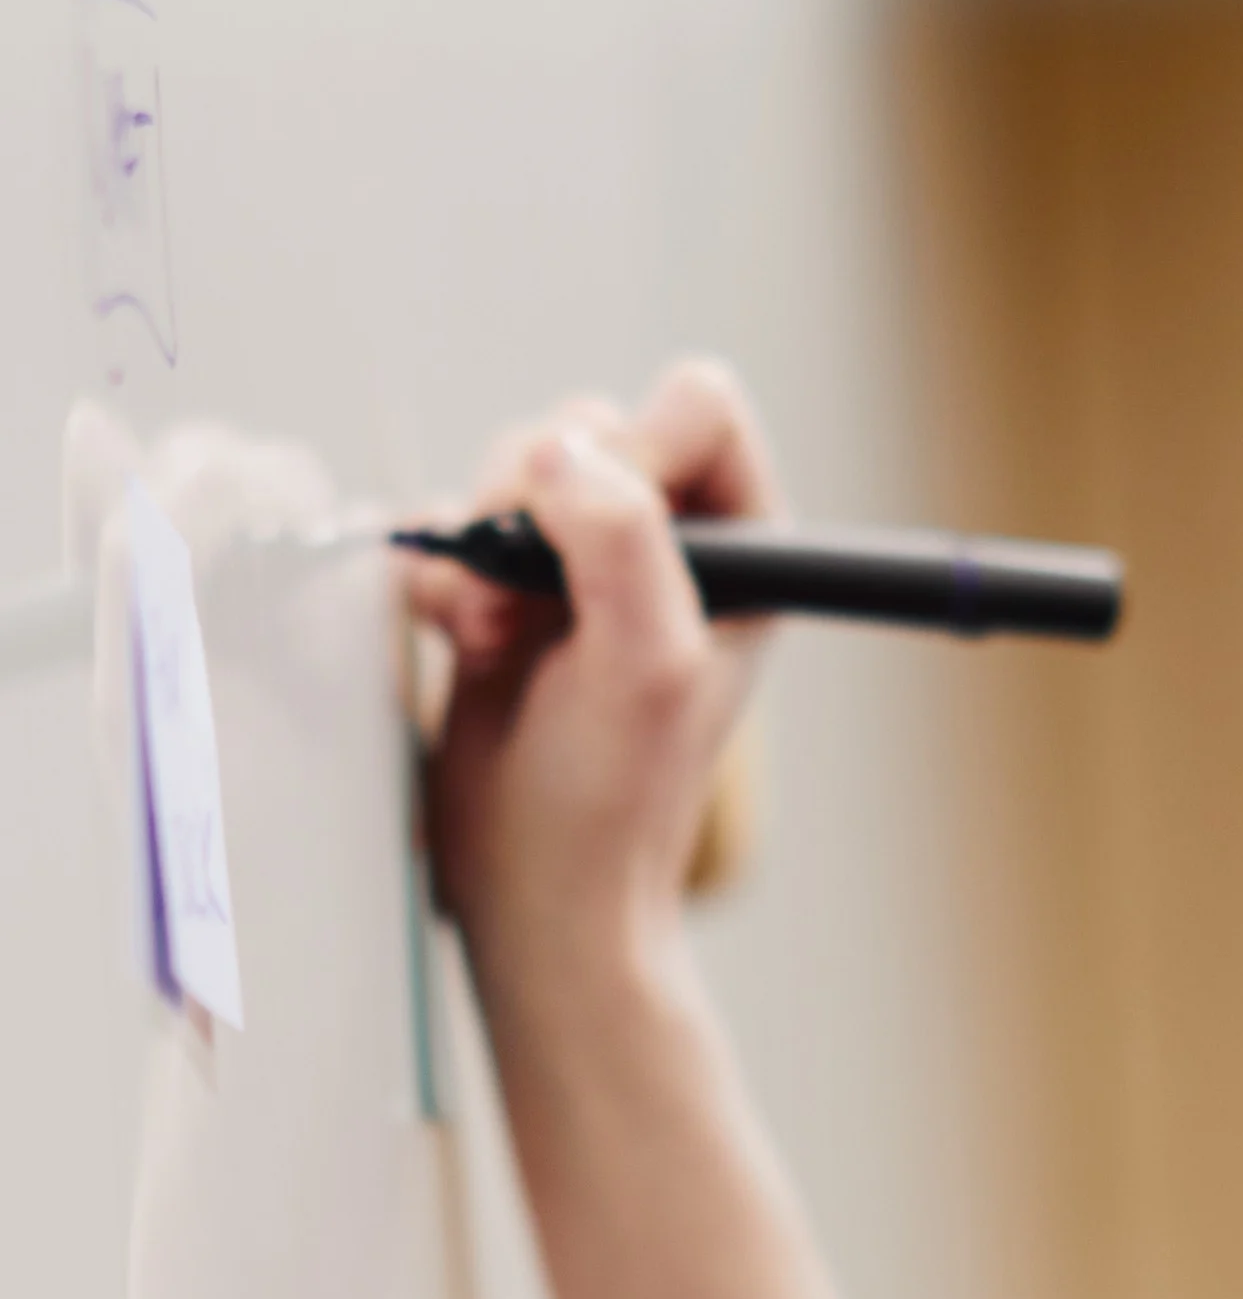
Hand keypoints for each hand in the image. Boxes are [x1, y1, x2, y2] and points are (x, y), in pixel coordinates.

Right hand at [402, 360, 778, 1026]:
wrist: (537, 892)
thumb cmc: (613, 800)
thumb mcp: (644, 664)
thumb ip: (622, 539)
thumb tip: (559, 449)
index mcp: (747, 546)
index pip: (696, 405)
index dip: (634, 442)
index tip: (585, 524)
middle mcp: (674, 543)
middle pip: (591, 424)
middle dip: (533, 504)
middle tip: (522, 607)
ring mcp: (587, 565)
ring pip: (514, 468)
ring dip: (480, 544)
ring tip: (489, 638)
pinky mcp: (510, 592)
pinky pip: (456, 521)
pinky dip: (439, 568)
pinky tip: (452, 637)